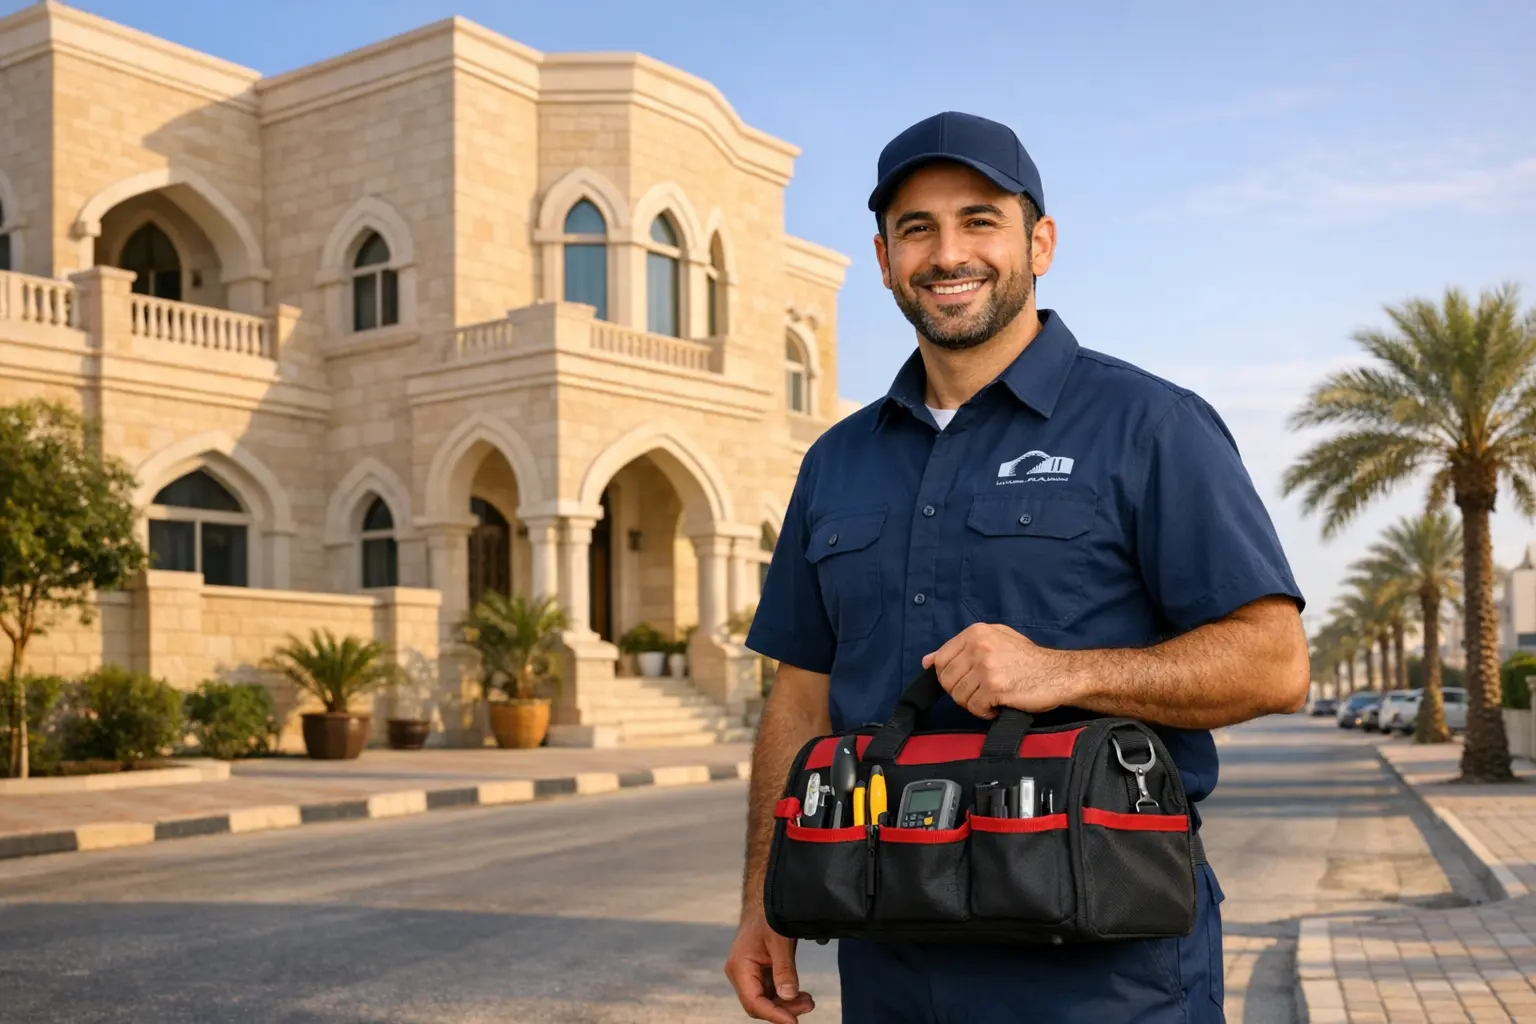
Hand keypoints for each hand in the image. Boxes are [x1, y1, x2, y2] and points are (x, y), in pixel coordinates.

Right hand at [724, 906, 815, 1021]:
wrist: (765, 899)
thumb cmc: (769, 915)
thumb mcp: (780, 941)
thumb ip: (784, 970)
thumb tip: (788, 997)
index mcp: (739, 967)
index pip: (754, 1002)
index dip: (774, 1015)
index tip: (794, 1022)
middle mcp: (740, 973)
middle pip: (759, 1004)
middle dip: (784, 1010)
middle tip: (808, 1005)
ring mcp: (748, 974)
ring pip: (766, 1000)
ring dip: (787, 1004)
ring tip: (808, 1001)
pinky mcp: (758, 972)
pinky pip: (770, 991)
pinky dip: (786, 995)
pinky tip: (801, 995)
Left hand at [922, 623, 1078, 719]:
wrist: (1059, 673)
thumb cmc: (1029, 659)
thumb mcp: (996, 640)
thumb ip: (961, 648)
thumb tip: (928, 661)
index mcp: (976, 633)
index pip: (940, 659)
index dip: (947, 677)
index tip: (963, 682)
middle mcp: (978, 647)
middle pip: (946, 680)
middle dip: (960, 692)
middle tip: (979, 692)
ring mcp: (986, 667)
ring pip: (959, 696)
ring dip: (973, 703)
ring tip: (991, 698)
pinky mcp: (995, 688)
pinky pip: (974, 708)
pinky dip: (984, 712)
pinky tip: (997, 706)